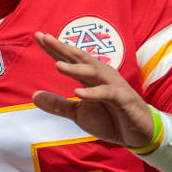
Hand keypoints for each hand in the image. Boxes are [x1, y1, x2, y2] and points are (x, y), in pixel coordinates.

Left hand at [31, 32, 153, 148]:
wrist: (138, 134)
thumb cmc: (110, 119)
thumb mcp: (79, 113)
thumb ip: (58, 104)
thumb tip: (33, 96)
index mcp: (90, 77)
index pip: (70, 58)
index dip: (54, 48)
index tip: (38, 36)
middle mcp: (102, 76)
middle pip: (80, 58)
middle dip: (62, 48)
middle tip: (45, 38)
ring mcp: (114, 86)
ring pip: (94, 72)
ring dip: (76, 68)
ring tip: (57, 65)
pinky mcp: (124, 99)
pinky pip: (108, 93)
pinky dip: (93, 93)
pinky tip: (77, 93)